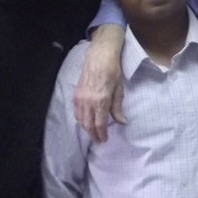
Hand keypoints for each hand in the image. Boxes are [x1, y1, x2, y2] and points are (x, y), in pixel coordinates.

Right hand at [74, 25, 125, 142]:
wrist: (99, 57)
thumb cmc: (112, 71)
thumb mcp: (119, 90)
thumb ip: (117, 108)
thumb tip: (122, 122)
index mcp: (101, 101)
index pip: (99, 125)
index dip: (102, 135)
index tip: (105, 140)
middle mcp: (88, 102)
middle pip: (88, 125)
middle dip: (93, 135)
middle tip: (99, 141)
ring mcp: (80, 98)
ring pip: (81, 120)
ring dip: (86, 129)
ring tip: (93, 133)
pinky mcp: (76, 95)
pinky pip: (76, 112)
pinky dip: (81, 120)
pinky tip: (86, 122)